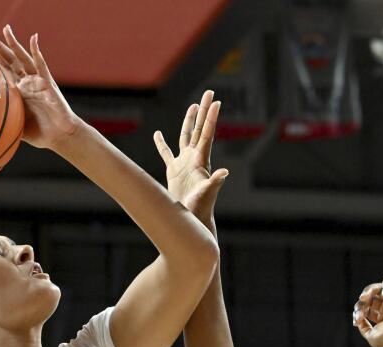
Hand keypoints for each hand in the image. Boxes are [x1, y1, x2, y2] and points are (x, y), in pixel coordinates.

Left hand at [0, 26, 79, 149]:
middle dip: (0, 47)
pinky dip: (37, 51)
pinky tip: (33, 39)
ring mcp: (38, 81)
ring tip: (6, 30)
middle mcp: (28, 82)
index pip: (5, 71)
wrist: (59, 136)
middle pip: (11, 60)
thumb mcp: (15, 125)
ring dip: (14, 44)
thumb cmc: (40, 133)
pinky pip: (41, 65)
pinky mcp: (48, 83)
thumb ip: (3, 120)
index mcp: (19, 91)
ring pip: (24, 58)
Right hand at [154, 90, 228, 224]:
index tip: (216, 101)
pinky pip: (166, 153)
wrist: (193, 218)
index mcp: (202, 160)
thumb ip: (215, 182)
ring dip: (190, 121)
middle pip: (200, 128)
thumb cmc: (201, 207)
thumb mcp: (207, 193)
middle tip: (209, 93)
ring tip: (193, 106)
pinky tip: (158, 134)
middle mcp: (194, 158)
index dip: (211, 117)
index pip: (207, 133)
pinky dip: (162, 144)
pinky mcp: (174, 170)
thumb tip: (225, 173)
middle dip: (204, 111)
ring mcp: (184, 163)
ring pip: (186, 136)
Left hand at [353, 276, 382, 346]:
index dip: (359, 311)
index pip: (367, 309)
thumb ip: (364, 328)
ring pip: (380, 288)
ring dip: (369, 290)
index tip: (357, 319)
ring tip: (364, 297)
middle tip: (360, 303)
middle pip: (371, 298)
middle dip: (362, 301)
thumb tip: (359, 321)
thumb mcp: (371, 336)